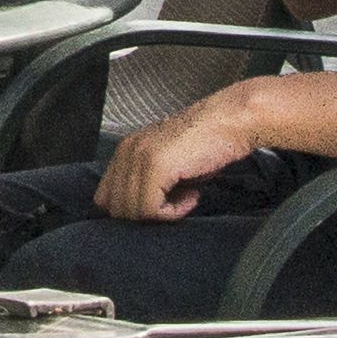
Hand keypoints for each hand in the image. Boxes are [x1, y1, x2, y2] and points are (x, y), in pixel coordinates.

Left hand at [94, 93, 259, 221]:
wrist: (231, 122)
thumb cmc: (207, 144)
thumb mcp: (168, 165)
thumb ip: (146, 183)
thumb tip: (137, 214)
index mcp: (124, 150)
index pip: (105, 197)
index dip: (133, 210)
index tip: (161, 205)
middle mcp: (126, 151)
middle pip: (117, 209)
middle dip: (148, 215)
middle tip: (176, 202)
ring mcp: (139, 157)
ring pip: (133, 211)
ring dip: (163, 214)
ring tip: (188, 195)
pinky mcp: (156, 166)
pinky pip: (152, 209)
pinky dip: (174, 212)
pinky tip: (193, 195)